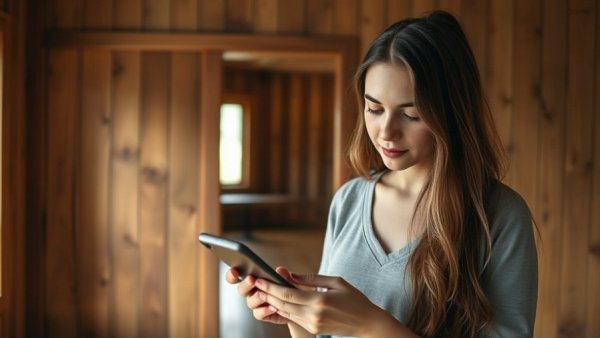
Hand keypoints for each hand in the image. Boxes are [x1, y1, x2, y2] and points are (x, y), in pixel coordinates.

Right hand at [224, 267, 290, 324]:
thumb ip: (283, 275)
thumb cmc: (290, 288)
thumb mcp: (289, 280)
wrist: (297, 305)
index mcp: (253, 278)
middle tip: (252, 279)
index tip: (234, 271)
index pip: (236, 275)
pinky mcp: (263, 314)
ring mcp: (256, 303)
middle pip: (241, 289)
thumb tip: (280, 270)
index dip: (231, 274)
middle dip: (245, 284)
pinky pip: (258, 314)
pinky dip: (265, 310)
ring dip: (257, 297)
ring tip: (265, 294)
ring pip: (250, 301)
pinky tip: (273, 307)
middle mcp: (251, 291)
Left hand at [252, 270, 386, 335]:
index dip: (271, 287)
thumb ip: (311, 278)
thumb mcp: (336, 282)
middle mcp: (313, 315)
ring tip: (261, 292)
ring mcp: (312, 325)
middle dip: (266, 294)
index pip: (288, 294)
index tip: (259, 279)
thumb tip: (289, 274)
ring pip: (286, 312)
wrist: (366, 323)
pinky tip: (275, 302)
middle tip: (254, 284)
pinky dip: (282, 310)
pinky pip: (293, 318)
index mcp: (319, 301)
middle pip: (283, 304)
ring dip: (272, 302)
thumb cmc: (354, 299)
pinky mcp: (313, 330)